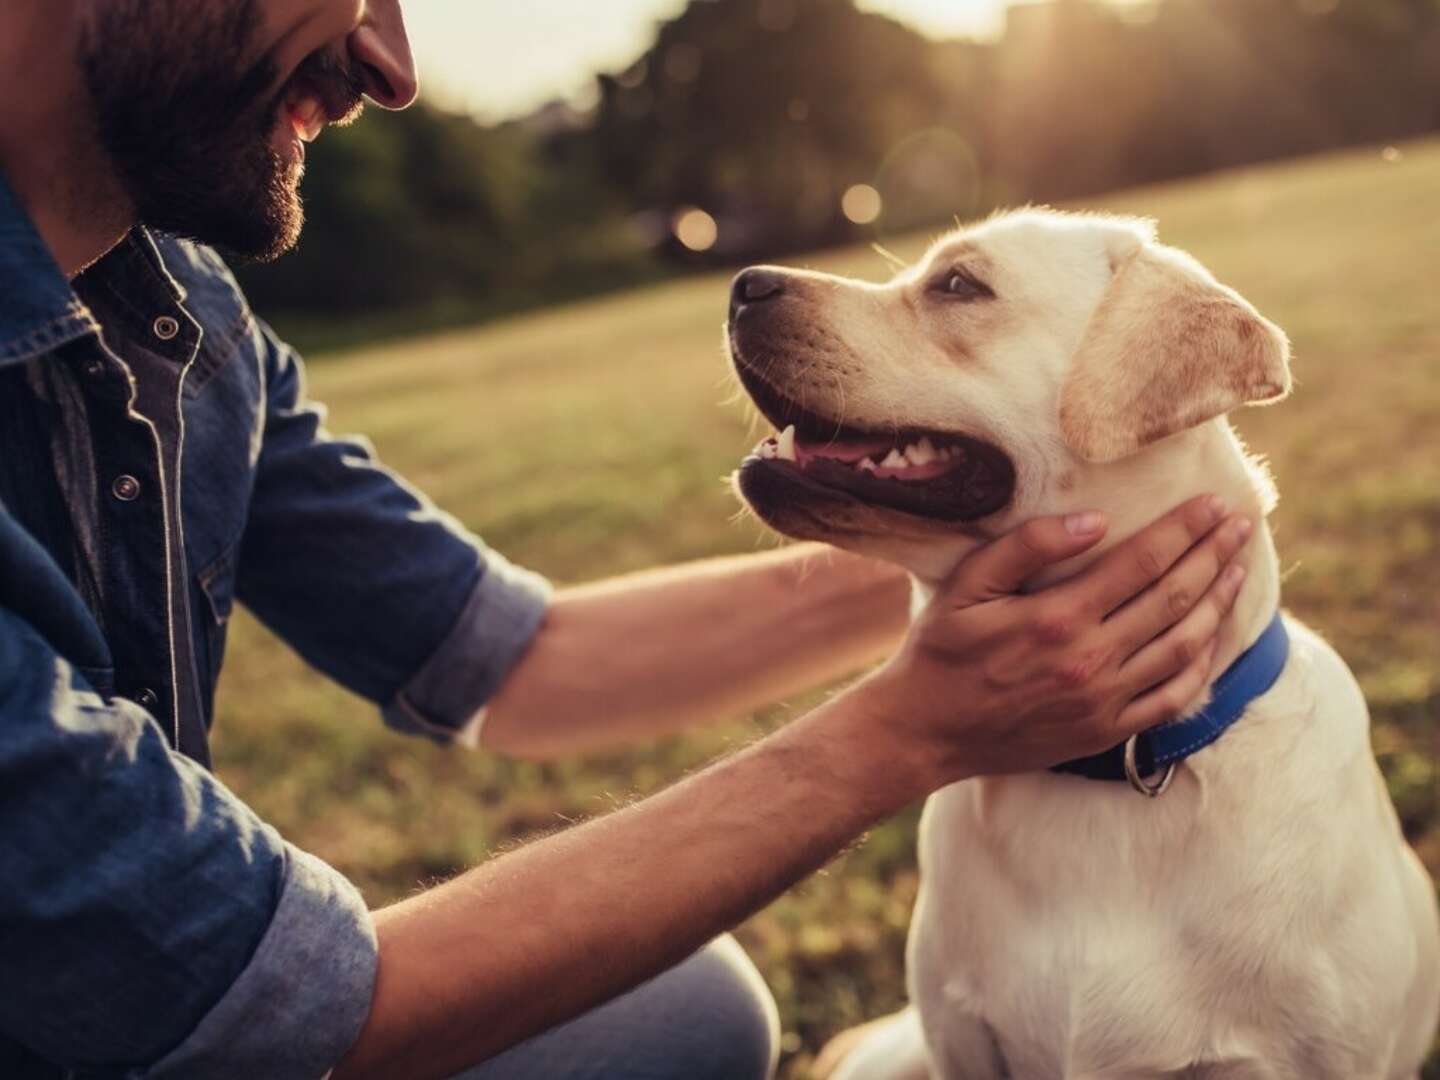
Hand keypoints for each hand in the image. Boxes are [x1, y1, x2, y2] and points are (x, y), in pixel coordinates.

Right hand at [861, 495, 1252, 789]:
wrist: (925, 732)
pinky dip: (1203, 664)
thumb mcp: (966, 586)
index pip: (1142, 562)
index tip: (1214, 504)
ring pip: (1183, 646)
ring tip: (1237, 570)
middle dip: (1213, 556)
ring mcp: (1104, 700)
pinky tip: (1213, 637)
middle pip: (1174, 598)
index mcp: (1057, 617)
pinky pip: (1172, 697)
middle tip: (1241, 525)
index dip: (1184, 529)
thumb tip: (1095, 521)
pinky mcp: (1106, 731)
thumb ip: (1027, 547)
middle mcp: (1090, 660)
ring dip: (1218, 603)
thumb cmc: (941, 650)